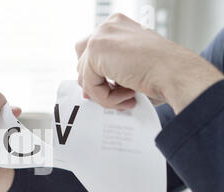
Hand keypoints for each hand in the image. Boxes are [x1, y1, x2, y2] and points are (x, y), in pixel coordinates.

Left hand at [76, 13, 223, 113]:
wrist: (176, 72)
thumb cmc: (164, 72)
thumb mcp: (132, 66)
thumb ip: (109, 71)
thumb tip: (89, 89)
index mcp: (118, 27)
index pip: (91, 50)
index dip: (92, 73)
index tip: (99, 89)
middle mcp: (108, 27)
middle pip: (82, 61)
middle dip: (94, 84)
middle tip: (111, 98)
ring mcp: (101, 36)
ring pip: (85, 76)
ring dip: (104, 94)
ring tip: (127, 98)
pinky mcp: (96, 50)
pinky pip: (89, 84)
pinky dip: (106, 97)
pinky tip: (127, 95)